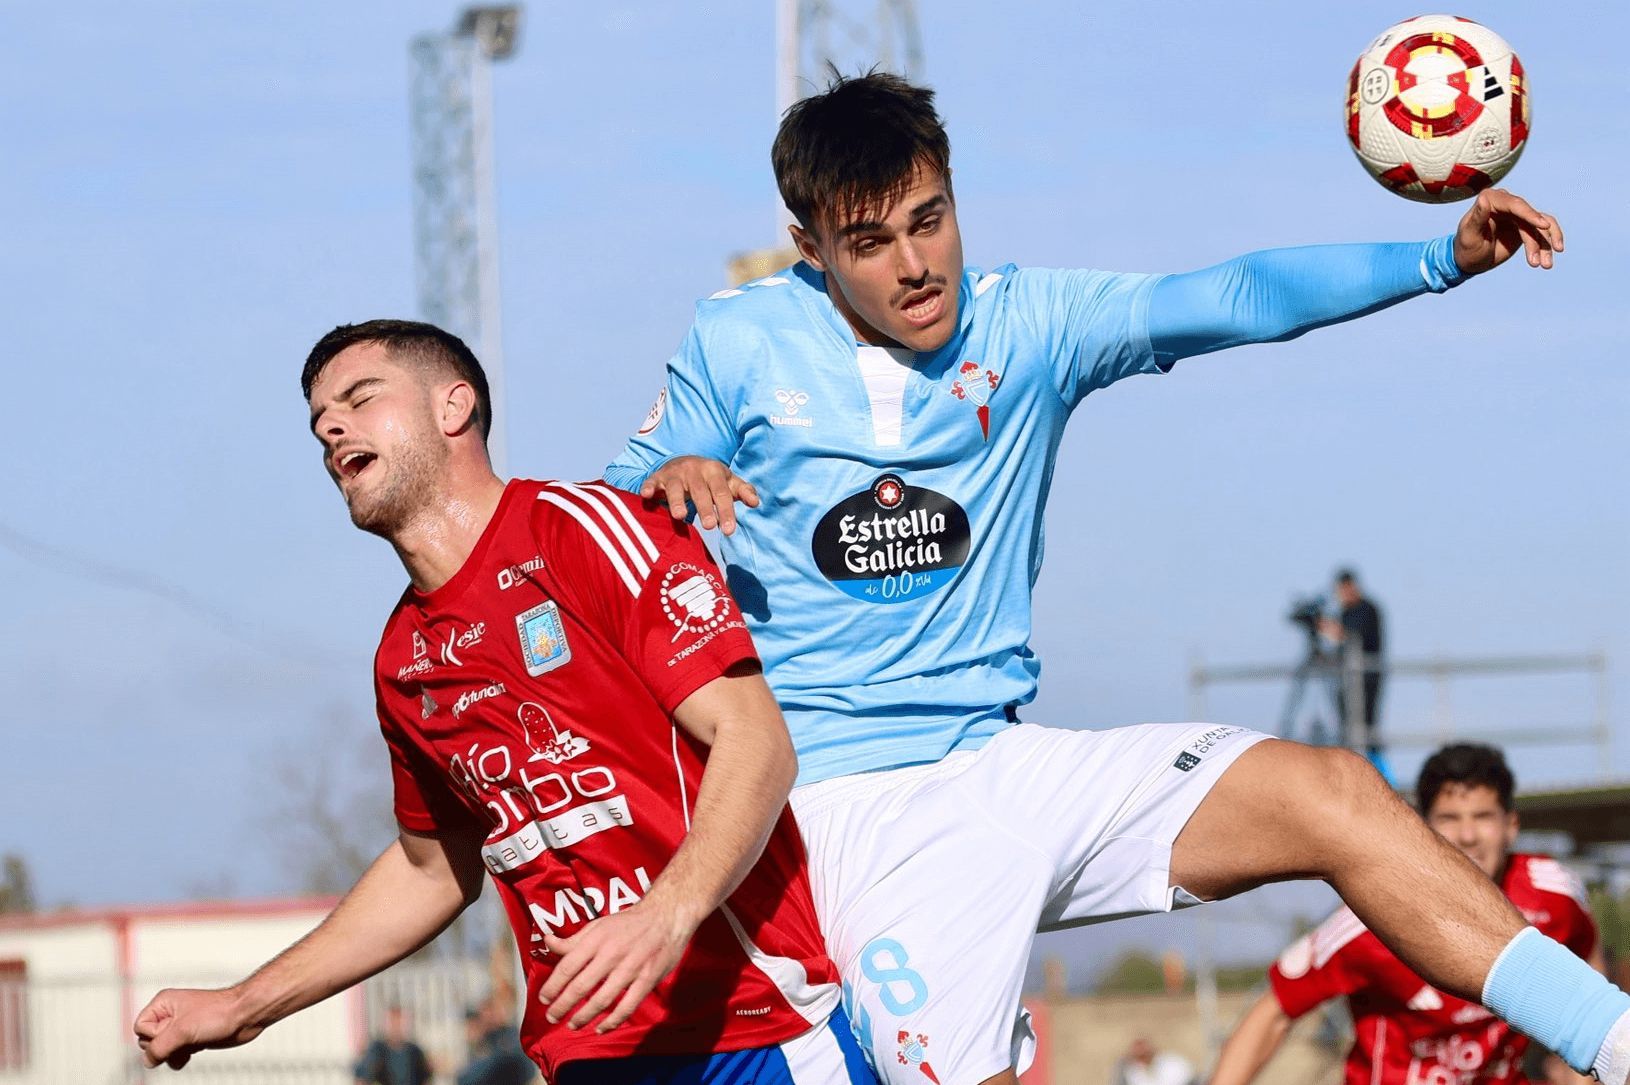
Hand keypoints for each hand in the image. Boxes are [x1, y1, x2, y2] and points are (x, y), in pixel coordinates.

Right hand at [134, 987, 262, 1069]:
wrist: (244, 1017)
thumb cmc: (219, 1013)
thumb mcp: (182, 1031)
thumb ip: (158, 1047)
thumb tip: (148, 1061)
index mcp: (163, 1003)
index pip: (140, 1028)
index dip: (155, 1034)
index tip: (174, 1029)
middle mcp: (169, 1014)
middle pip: (148, 1041)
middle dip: (165, 1046)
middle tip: (185, 1037)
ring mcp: (180, 1027)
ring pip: (161, 1050)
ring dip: (173, 1054)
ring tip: (190, 1045)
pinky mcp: (190, 1038)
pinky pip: (173, 1055)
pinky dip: (180, 1058)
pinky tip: (194, 1051)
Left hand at [537, 900, 696, 1033]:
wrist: (666, 916)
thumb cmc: (628, 922)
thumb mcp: (598, 925)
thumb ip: (573, 940)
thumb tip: (547, 942)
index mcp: (596, 939)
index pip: (567, 966)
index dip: (552, 986)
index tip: (543, 999)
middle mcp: (611, 954)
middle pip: (580, 986)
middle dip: (562, 1006)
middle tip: (552, 1017)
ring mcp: (631, 968)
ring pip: (602, 1000)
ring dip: (583, 1016)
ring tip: (572, 1025)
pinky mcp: (647, 979)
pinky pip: (627, 1006)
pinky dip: (612, 1021)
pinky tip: (601, 1027)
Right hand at [640, 456, 759, 534]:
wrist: (684, 461)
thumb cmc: (710, 478)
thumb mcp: (728, 481)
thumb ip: (742, 491)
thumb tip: (756, 502)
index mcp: (714, 471)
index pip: (722, 493)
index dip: (726, 511)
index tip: (729, 530)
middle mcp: (694, 470)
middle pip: (701, 491)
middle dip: (706, 508)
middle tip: (710, 526)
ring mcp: (675, 473)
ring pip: (675, 487)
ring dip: (677, 501)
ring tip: (680, 517)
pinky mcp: (658, 477)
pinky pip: (652, 482)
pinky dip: (649, 487)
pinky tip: (646, 496)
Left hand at [1453, 189, 1563, 274]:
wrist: (1469, 260)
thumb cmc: (1465, 247)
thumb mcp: (1469, 235)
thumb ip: (1478, 217)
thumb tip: (1484, 198)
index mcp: (1491, 199)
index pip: (1514, 204)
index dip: (1530, 215)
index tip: (1544, 226)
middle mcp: (1506, 202)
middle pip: (1530, 217)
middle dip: (1538, 238)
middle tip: (1540, 261)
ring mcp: (1518, 214)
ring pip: (1540, 226)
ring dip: (1545, 245)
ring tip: (1545, 265)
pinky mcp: (1526, 225)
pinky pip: (1543, 232)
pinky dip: (1548, 244)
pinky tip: (1549, 258)